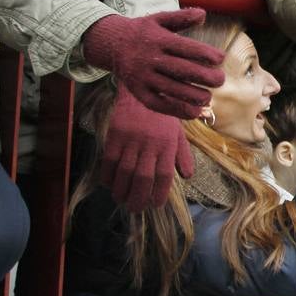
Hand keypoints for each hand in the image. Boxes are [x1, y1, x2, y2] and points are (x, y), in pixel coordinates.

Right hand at [81, 9, 225, 118]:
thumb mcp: (160, 19)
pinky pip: (158, 104)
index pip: (185, 48)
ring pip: (171, 89)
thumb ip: (181, 18)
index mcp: (159, 40)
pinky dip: (177, 110)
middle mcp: (150, 59)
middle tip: (220, 80)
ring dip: (193, 96)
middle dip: (204, 77)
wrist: (112, 44)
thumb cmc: (144, 32)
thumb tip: (203, 14)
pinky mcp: (138, 91)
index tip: (221, 59)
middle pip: (181, 70)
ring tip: (208, 98)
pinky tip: (194, 112)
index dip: (205, 53)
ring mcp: (143, 76)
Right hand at [100, 86, 194, 210]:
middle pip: (144, 177)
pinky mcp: (115, 133)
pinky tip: (108, 184)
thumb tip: (187, 176)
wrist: (143, 86)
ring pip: (125, 171)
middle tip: (135, 208)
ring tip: (121, 199)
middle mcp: (151, 143)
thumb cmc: (162, 114)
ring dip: (122, 189)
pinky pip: (109, 159)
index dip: (160, 192)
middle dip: (139, 196)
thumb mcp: (177, 131)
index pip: (165, 175)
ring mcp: (132, 138)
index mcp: (168, 144)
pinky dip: (107, 174)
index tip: (155, 205)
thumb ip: (182, 154)